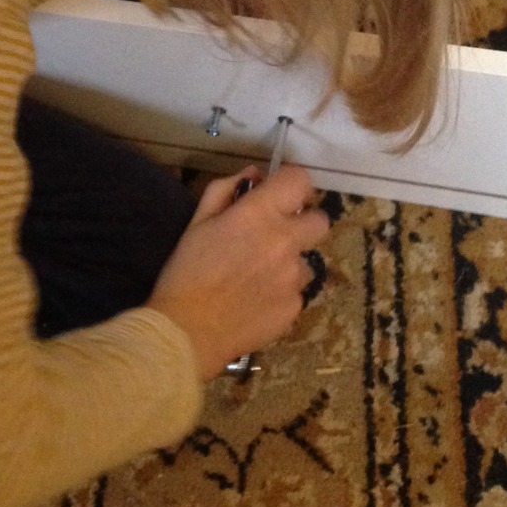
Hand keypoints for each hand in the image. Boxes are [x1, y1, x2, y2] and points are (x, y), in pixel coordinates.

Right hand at [147, 165, 329, 379]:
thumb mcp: (197, 222)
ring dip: (288, 263)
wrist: (187, 331)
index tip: (280, 193)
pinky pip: (296, 291)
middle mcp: (285, 242)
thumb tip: (255, 175)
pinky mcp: (295, 307)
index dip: (292, 183)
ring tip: (256, 277)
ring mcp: (293, 277)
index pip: (300, 181)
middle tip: (276, 235)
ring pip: (305, 261)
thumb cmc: (186, 272)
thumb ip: (227, 190)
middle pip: (320, 221)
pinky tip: (255, 301)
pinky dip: (280, 292)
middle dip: (303, 223)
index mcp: (259, 215)